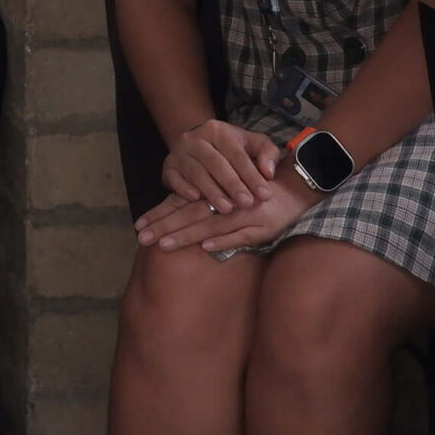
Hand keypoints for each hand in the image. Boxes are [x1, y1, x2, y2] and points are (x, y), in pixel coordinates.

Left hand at [138, 166, 311, 254]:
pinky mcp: (262, 229)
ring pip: (210, 225)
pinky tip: (205, 246)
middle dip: (164, 226)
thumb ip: (208, 203)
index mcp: (216, 193)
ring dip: (186, 235)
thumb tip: (185, 220)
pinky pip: (240, 235)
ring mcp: (244, 217)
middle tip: (140, 237)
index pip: (182, 204)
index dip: (160, 214)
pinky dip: (224, 240)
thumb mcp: (231, 191)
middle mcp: (227, 203)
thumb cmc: (258, 188)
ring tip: (163, 244)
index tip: (139, 225)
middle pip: (190, 214)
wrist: (296, 187)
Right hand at [158, 119, 281, 213]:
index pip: (236, 153)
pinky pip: (174, 178)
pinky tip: (197, 200)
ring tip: (227, 209)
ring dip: (211, 191)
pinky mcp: (168, 167)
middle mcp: (195, 138)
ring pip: (195, 172)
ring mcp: (179, 152)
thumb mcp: (253, 144)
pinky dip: (184, 189)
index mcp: (218, 130)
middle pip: (215, 162)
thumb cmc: (233, 149)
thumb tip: (268, 171)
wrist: (199, 146)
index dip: (252, 175)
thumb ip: (267, 153)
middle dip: (232, 184)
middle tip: (247, 204)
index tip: (265, 195)